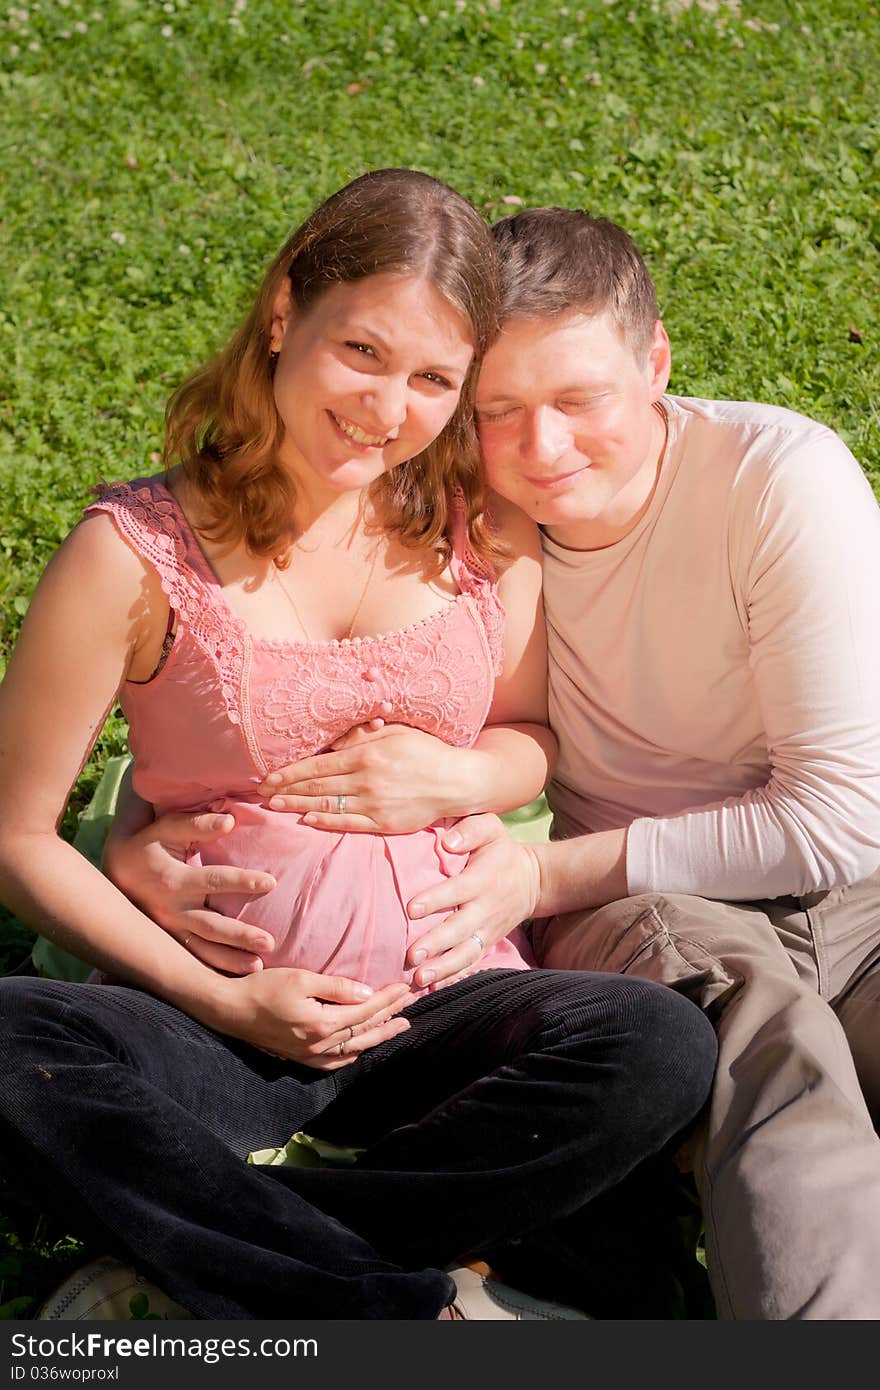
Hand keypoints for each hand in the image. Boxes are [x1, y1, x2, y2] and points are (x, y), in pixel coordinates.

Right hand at [103, 811, 277, 974]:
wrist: (114, 870)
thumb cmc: (148, 843)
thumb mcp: (166, 828)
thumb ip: (197, 823)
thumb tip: (231, 820)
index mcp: (172, 880)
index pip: (214, 880)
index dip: (242, 881)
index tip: (272, 883)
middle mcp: (170, 910)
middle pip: (210, 925)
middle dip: (240, 936)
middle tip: (270, 942)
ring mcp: (168, 930)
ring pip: (202, 950)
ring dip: (230, 960)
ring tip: (258, 966)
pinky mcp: (168, 941)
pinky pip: (194, 959)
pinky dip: (215, 968)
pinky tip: (239, 974)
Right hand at [215, 970, 411, 1068]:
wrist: (230, 1010)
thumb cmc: (263, 988)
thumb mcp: (301, 978)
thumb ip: (337, 987)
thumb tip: (368, 993)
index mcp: (323, 1024)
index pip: (366, 1010)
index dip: (388, 998)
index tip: (405, 986)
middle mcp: (320, 1045)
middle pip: (365, 1031)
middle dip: (391, 1015)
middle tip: (412, 1004)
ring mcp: (310, 1055)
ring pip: (355, 1048)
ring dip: (379, 1036)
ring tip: (400, 1025)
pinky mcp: (301, 1058)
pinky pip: (337, 1061)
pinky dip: (355, 1052)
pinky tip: (363, 1045)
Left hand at [258, 723, 465, 832]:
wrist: (457, 781)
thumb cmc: (427, 751)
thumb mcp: (396, 732)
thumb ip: (363, 736)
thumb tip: (333, 745)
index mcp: (366, 754)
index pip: (317, 765)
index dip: (290, 772)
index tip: (269, 776)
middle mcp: (366, 780)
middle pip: (316, 787)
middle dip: (286, 790)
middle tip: (262, 794)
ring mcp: (374, 804)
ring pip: (327, 806)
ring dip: (298, 807)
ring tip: (275, 807)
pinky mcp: (384, 823)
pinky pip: (348, 823)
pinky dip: (325, 822)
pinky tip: (307, 820)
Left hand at [404, 814, 540, 989]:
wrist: (533, 880)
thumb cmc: (501, 851)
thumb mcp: (491, 828)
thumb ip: (470, 830)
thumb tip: (446, 842)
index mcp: (482, 879)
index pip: (457, 891)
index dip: (435, 900)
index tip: (411, 909)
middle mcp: (485, 908)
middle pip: (459, 929)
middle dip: (436, 943)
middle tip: (412, 955)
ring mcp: (487, 930)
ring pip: (465, 953)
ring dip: (443, 968)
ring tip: (419, 978)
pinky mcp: (487, 943)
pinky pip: (471, 963)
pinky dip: (454, 976)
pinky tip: (433, 987)